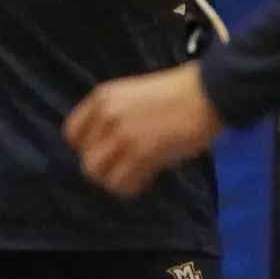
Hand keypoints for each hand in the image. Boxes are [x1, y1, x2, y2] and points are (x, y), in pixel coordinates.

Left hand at [63, 62, 223, 197]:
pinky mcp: (141, 154)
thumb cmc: (177, 92)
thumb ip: (114, 115)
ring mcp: (122, 136)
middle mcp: (106, 116)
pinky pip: (122, 183)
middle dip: (104, 169)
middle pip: (86, 159)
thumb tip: (105, 146)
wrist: (208, 93)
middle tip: (125, 168)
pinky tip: (149, 179)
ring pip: (99, 175)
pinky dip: (133, 187)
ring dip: (116, 180)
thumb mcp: (133, 94)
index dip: (86, 148)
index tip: (105, 153)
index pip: (71, 133)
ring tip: (137, 176)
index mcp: (102, 97)